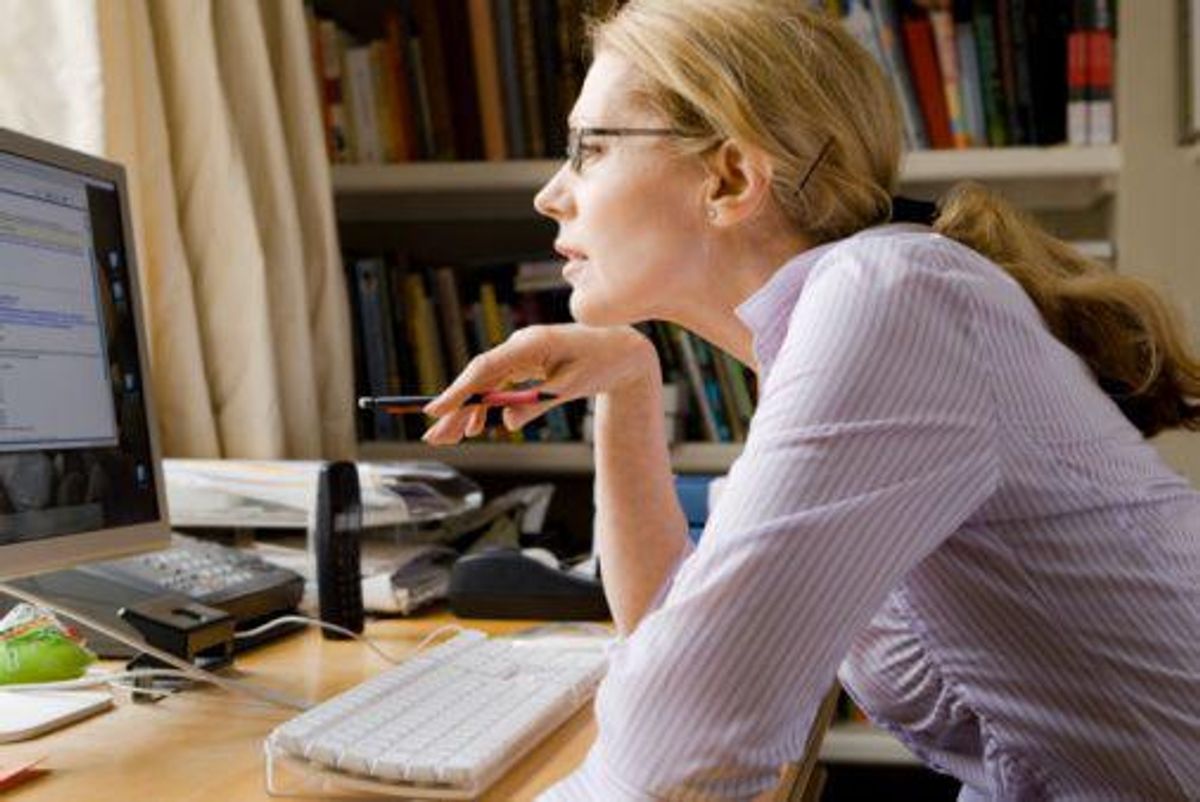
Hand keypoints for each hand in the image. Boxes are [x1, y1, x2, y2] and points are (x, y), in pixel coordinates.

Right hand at [421, 324, 658, 443]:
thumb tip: (509, 422)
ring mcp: (521, 353)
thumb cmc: (601, 363)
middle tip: (434, 437)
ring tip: (451, 438)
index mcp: (530, 344)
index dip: (458, 391)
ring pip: (485, 383)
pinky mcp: (525, 362)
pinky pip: (498, 384)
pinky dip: (487, 404)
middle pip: (479, 378)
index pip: (485, 369)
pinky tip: (477, 426)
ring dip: (468, 410)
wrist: (622, 349)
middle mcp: (520, 345)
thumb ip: (539, 403)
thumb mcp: (572, 388)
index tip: (436, 411)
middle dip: (456, 408)